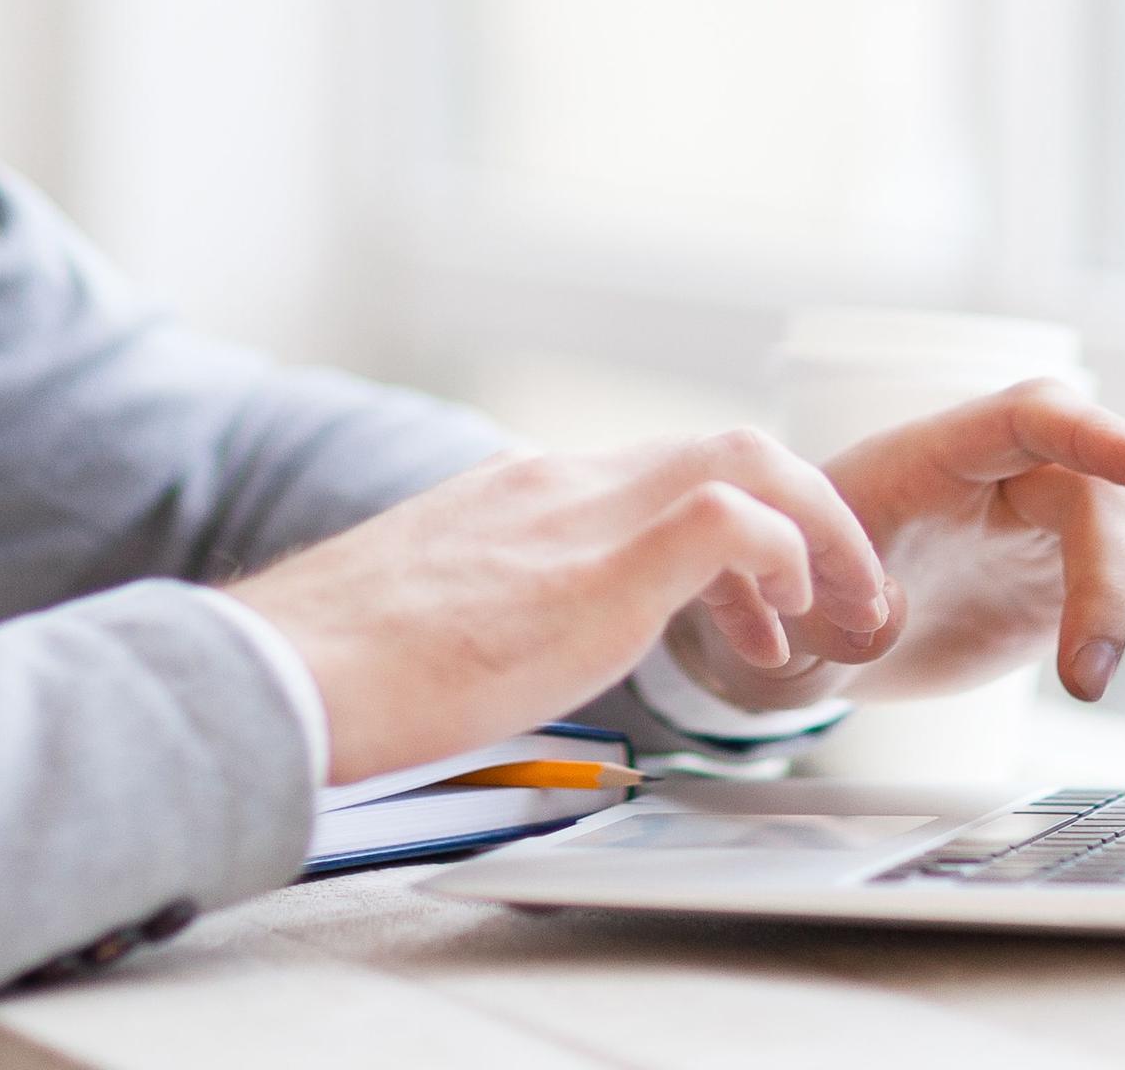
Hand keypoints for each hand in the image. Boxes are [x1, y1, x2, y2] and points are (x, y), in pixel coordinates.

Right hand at [225, 431, 893, 783]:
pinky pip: (726, 519)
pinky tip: (786, 622)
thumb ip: (487, 609)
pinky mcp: (593, 571)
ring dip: (817, 532)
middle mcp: (555, 482)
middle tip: (844, 602)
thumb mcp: (429, 620)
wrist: (280, 677)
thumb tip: (502, 658)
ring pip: (741, 461)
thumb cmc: (334, 675)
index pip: (661, 470)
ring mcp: (575, 516)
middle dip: (808, 515)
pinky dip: (780, 555)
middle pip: (721, 448)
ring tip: (845, 616)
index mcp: (517, 493)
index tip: (764, 604)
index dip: (739, 528)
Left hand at [660, 379, 1124, 715]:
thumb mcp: (796, 611)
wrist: (820, 633)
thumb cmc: (801, 603)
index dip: (1099, 437)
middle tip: (1121, 666)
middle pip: (1101, 486)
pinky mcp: (1074, 563)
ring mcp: (1046, 514)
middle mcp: (1003, 471)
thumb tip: (888, 616)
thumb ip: (835, 612)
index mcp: (933, 454)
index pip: (1030, 416)